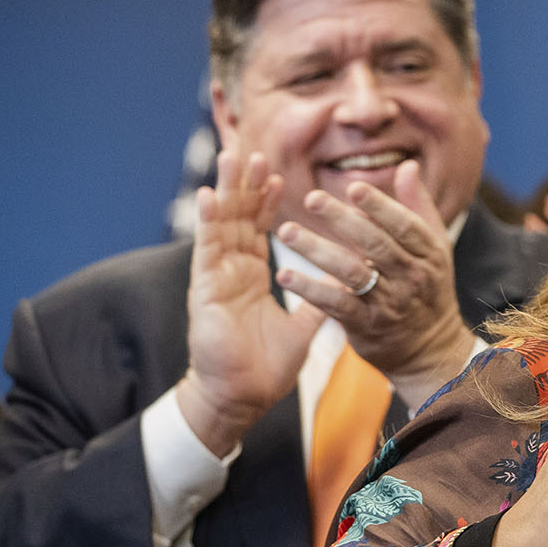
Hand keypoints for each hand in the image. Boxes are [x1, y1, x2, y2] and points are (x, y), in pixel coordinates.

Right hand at [179, 151, 324, 456]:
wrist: (241, 397)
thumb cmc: (265, 367)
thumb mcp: (302, 327)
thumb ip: (317, 301)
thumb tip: (342, 284)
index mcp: (251, 276)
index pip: (258, 229)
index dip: (266, 201)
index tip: (277, 173)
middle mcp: (231, 270)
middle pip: (238, 217)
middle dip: (244, 183)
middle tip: (251, 148)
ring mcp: (216, 276)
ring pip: (221, 223)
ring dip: (227, 189)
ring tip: (231, 156)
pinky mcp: (205, 289)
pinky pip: (207, 248)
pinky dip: (209, 220)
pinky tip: (209, 194)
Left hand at [275, 160, 474, 408]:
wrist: (430, 350)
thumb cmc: (426, 288)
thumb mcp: (433, 248)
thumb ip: (417, 206)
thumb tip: (406, 165)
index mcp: (429, 253)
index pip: (405, 225)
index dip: (380, 206)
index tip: (353, 188)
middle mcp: (412, 277)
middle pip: (376, 245)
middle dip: (342, 220)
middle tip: (309, 198)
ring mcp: (390, 303)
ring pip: (352, 273)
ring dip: (317, 251)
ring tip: (286, 232)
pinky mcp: (367, 326)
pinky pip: (336, 305)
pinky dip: (311, 290)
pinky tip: (286, 276)